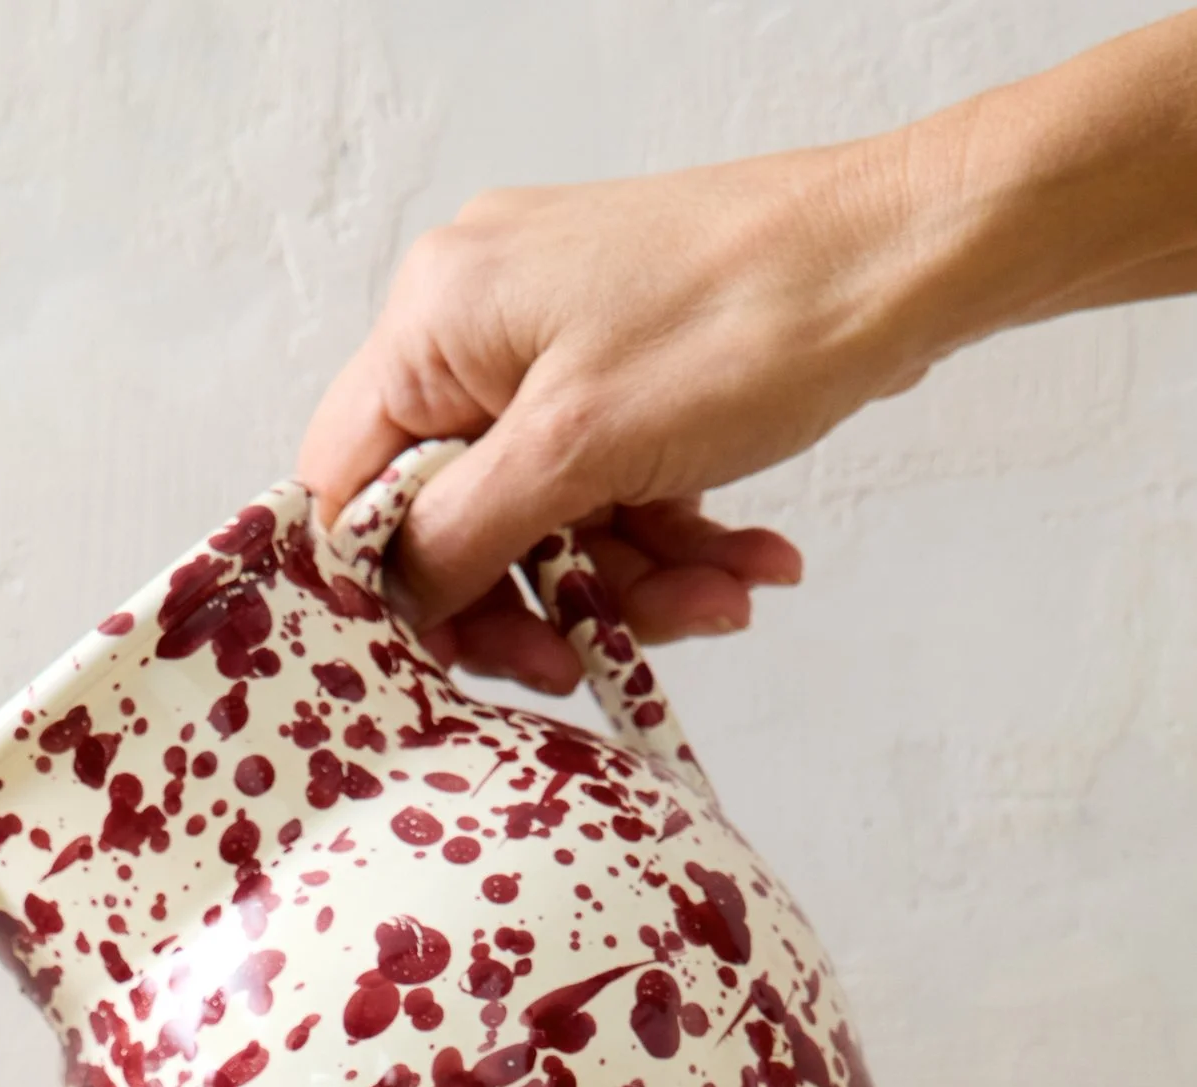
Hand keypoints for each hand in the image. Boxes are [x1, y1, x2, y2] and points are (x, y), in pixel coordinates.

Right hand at [298, 146, 930, 687]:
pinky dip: (669, 538)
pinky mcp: (623, 371)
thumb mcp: (578, 450)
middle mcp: (476, 323)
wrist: (914, 252)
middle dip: (537, 595)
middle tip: (589, 658)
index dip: (393, 587)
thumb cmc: (751, 318)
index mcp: (433, 320)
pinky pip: (608, 487)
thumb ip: (462, 534)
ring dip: (629, 581)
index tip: (461, 652)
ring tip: (723, 600)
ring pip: (545, 516)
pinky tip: (746, 563)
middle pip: (453, 515)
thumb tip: (397, 601)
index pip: (347, 486)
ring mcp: (553, 345)